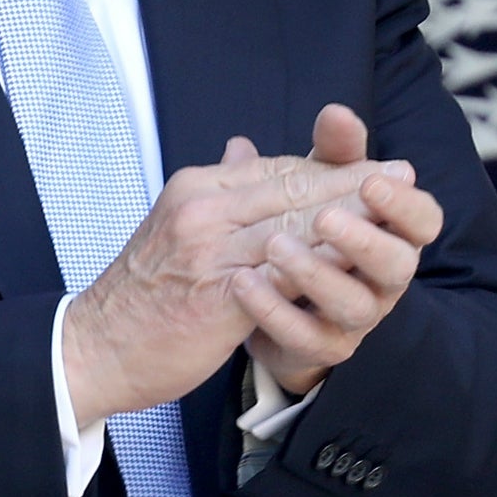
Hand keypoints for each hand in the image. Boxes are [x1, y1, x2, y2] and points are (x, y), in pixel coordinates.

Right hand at [62, 133, 403, 425]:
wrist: (96, 348)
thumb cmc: (145, 290)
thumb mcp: (179, 223)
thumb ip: (222, 187)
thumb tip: (246, 148)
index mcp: (197, 186)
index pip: (277, 167)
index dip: (331, 167)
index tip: (375, 164)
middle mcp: (203, 209)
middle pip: (294, 189)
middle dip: (353, 183)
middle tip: (401, 176)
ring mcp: (212, 251)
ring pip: (297, 227)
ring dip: (351, 220)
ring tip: (394, 216)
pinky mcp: (222, 296)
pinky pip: (287, 277)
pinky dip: (327, 268)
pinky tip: (361, 267)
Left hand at [231, 105, 444, 395]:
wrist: (277, 305)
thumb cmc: (309, 232)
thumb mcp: (320, 188)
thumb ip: (332, 153)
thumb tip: (336, 112)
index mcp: (394, 234)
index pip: (424, 220)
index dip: (404, 203)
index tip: (371, 180)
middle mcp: (385, 279)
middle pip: (396, 265)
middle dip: (363, 239)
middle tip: (325, 217)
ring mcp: (356, 318)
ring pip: (352, 304)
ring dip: (315, 274)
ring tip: (275, 246)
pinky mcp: (321, 347)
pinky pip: (305, 336)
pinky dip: (275, 310)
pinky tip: (244, 281)